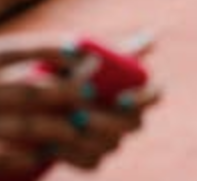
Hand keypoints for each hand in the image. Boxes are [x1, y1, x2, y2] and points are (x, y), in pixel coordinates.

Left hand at [38, 32, 160, 170]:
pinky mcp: (93, 158)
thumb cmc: (74, 70)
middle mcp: (129, 117)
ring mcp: (113, 140)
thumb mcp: (92, 56)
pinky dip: (73, 154)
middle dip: (109, 121)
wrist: (41, 99)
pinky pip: (91, 162)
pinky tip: (55, 144)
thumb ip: (118, 52)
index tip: (122, 98)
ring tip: (65, 126)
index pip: (155, 95)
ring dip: (89, 137)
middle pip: (134, 124)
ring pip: (113, 144)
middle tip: (83, 115)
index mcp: (136, 90)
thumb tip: (153, 35)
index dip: (144, 99)